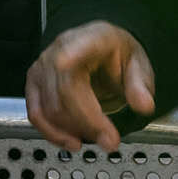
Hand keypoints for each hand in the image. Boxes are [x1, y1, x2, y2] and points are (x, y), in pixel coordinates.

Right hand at [25, 22, 155, 151]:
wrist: (101, 54)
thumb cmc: (118, 57)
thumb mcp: (138, 66)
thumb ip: (140, 85)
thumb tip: (144, 105)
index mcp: (95, 37)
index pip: (84, 43)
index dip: (73, 52)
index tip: (64, 61)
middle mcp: (63, 46)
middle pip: (67, 89)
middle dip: (89, 122)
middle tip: (111, 141)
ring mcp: (43, 64)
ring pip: (51, 107)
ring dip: (73, 131)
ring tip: (97, 140)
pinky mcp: (33, 83)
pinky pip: (36, 114)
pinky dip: (53, 134)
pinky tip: (71, 141)